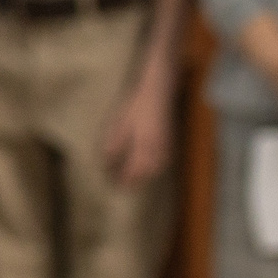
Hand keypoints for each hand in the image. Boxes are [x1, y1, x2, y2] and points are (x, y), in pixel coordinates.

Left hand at [102, 70, 173, 185]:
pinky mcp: (170, 140)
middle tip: (121, 186)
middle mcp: (157, 148)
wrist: (158, 90)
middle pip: (147, 172)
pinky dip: (155, 168)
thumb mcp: (121, 124)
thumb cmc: (136, 105)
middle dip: (135, 181)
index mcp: (143, 145)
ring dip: (145, 176)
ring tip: (132, 180)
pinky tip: (147, 168)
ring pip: (157, 168)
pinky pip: (163, 160)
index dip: (124, 180)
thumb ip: (115, 145)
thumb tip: (107, 163)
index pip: (134, 170)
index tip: (114, 186)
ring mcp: (166, 144)